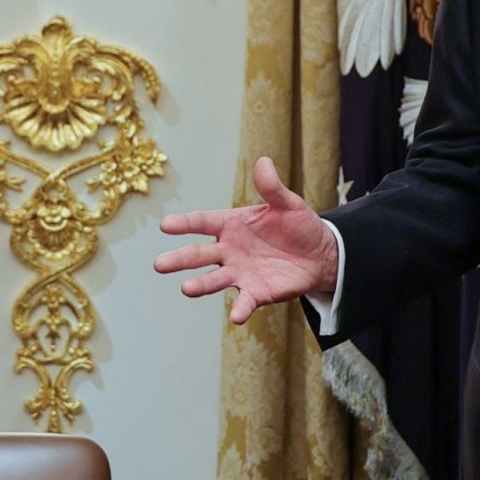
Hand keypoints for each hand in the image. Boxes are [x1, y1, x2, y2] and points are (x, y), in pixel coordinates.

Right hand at [154, 156, 339, 324]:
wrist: (319, 254)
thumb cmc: (297, 225)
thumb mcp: (287, 203)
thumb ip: (272, 187)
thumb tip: (264, 162)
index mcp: (231, 224)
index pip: (202, 222)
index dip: (184, 224)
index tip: (164, 225)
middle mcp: (229, 250)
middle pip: (199, 254)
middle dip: (180, 259)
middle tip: (159, 265)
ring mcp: (240, 272)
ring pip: (214, 279)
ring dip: (200, 285)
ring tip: (186, 289)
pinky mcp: (256, 292)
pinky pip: (245, 302)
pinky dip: (240, 309)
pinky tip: (235, 317)